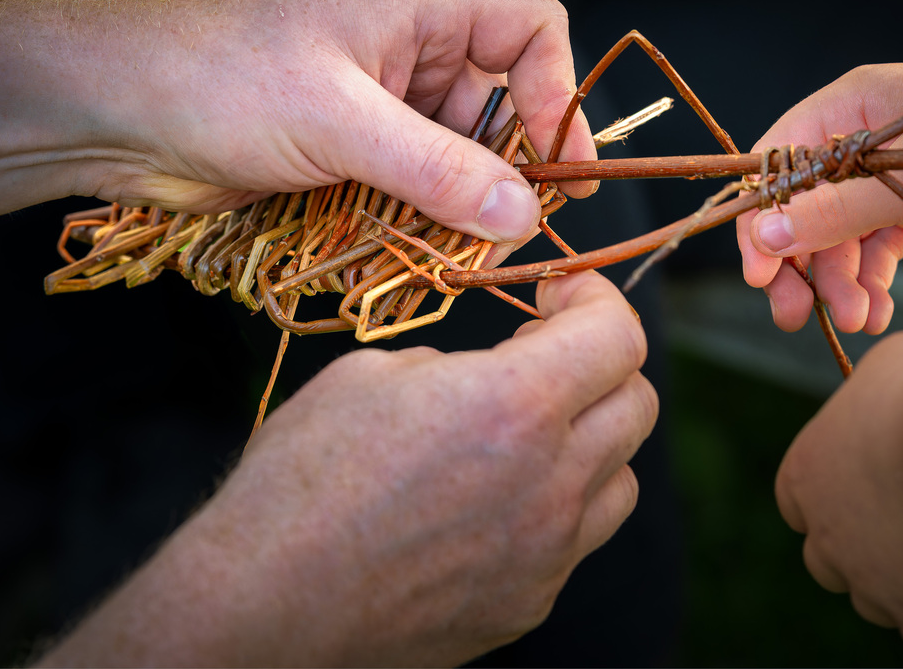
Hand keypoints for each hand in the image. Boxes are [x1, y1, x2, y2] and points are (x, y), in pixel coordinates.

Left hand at [0, 0, 595, 241]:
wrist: (116, 113)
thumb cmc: (218, 80)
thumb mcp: (338, 120)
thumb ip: (435, 169)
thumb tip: (521, 213)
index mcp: (417, 12)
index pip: (527, 30)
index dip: (556, 92)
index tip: (558, 164)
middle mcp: (408, 57)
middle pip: (499, 111)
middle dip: (511, 173)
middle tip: (517, 236)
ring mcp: (379, 111)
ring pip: (456, 162)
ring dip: (464, 211)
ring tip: (467, 258)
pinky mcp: (351, 159)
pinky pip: (413, 193)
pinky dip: (422, 225)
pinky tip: (420, 257)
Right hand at [37, 270, 656, 666]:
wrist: (262, 604)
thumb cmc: (299, 481)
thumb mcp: (370, 377)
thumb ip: (458, 366)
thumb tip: (488, 373)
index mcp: (514, 406)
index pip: (618, 336)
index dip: (596, 299)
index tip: (561, 297)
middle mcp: (551, 483)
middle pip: (640, 404)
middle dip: (602, 364)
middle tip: (542, 356)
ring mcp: (547, 552)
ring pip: (622, 476)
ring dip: (590, 439)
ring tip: (526, 433)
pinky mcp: (528, 601)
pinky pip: (577, 538)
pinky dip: (558, 504)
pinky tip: (496, 499)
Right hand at [736, 62, 902, 332]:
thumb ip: (833, 211)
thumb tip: (765, 238)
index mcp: (846, 108)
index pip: (776, 166)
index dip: (760, 221)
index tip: (759, 275)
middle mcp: (857, 140)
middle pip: (802, 207)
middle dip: (801, 264)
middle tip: (793, 315)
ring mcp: (884, 175)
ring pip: (838, 235)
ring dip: (840, 281)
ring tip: (857, 319)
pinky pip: (874, 246)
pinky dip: (872, 279)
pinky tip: (878, 311)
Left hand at [776, 330, 902, 656]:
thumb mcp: (889, 367)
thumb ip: (876, 395)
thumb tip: (891, 396)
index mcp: (805, 472)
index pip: (795, 504)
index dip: (826, 505)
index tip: (862, 496)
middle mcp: (823, 530)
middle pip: (826, 561)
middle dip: (858, 552)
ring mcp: (865, 575)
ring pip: (871, 601)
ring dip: (899, 588)